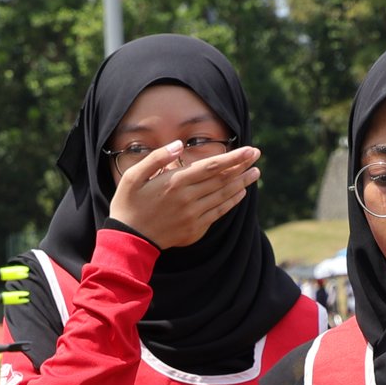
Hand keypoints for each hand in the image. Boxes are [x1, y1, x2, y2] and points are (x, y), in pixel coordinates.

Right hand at [108, 144, 260, 250]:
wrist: (128, 239)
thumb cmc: (129, 203)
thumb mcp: (133, 176)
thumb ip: (157, 158)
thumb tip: (178, 145)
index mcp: (174, 182)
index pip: (211, 166)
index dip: (233, 158)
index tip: (249, 150)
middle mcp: (188, 198)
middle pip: (222, 179)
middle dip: (242, 166)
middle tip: (257, 155)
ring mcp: (193, 215)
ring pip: (224, 196)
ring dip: (242, 183)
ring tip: (255, 173)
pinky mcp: (195, 229)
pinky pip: (219, 213)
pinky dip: (232, 202)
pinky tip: (241, 193)